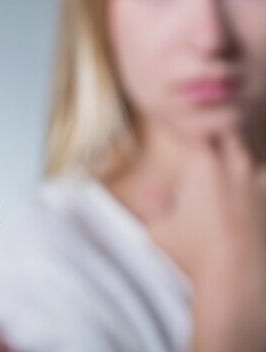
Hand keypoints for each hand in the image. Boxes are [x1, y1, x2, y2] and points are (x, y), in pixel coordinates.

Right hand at [145, 130, 265, 351]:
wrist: (239, 280)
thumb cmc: (194, 253)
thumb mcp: (160, 230)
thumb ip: (155, 206)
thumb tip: (152, 194)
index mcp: (205, 164)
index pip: (199, 125)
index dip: (190, 125)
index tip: (182, 131)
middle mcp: (237, 166)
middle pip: (230, 132)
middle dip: (217, 134)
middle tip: (204, 143)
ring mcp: (261, 184)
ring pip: (252, 157)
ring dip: (239, 160)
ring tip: (227, 172)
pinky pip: (263, 183)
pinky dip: (254, 186)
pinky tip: (245, 199)